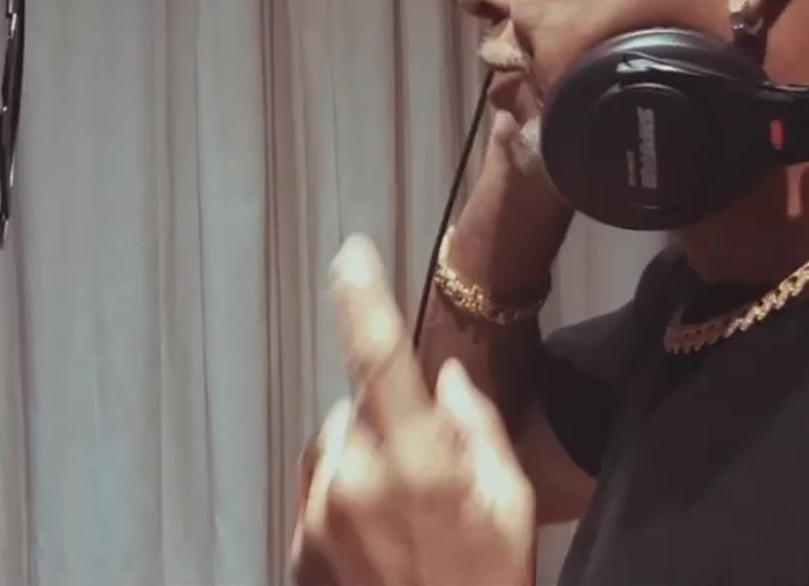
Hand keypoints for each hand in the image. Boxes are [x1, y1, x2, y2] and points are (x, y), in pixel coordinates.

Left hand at [289, 235, 534, 585]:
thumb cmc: (489, 581)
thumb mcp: (510, 503)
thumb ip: (479, 428)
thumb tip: (450, 381)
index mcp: (415, 458)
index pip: (378, 356)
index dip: (362, 298)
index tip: (350, 255)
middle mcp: (354, 478)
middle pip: (355, 409)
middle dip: (384, 422)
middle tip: (428, 473)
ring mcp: (318, 516)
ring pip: (331, 451)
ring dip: (359, 462)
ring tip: (404, 517)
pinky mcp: (298, 547)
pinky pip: (317, 497)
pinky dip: (342, 504)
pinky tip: (380, 545)